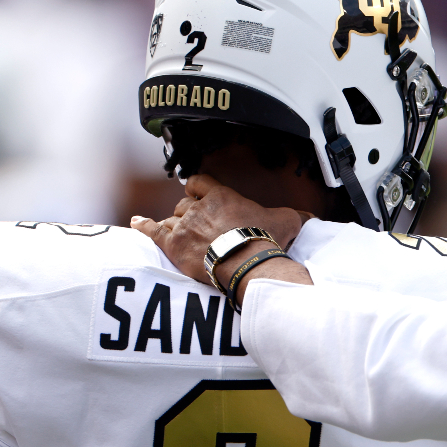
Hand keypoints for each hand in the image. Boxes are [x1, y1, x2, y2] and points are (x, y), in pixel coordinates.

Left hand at [132, 174, 307, 286]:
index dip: (199, 188)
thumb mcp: (287, 222)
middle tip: (198, 224)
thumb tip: (310, 216)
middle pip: (185, 203)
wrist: (247, 262)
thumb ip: (294, 215)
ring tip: (173, 229)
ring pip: (171, 218)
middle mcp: (199, 207)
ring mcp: (184, 225)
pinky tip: (137, 223)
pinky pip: (152, 231)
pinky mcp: (173, 244)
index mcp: (222, 197)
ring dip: (173, 224)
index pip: (201, 183)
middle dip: (189, 212)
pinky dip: (144, 227)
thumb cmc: (265, 241)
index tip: (199, 192)